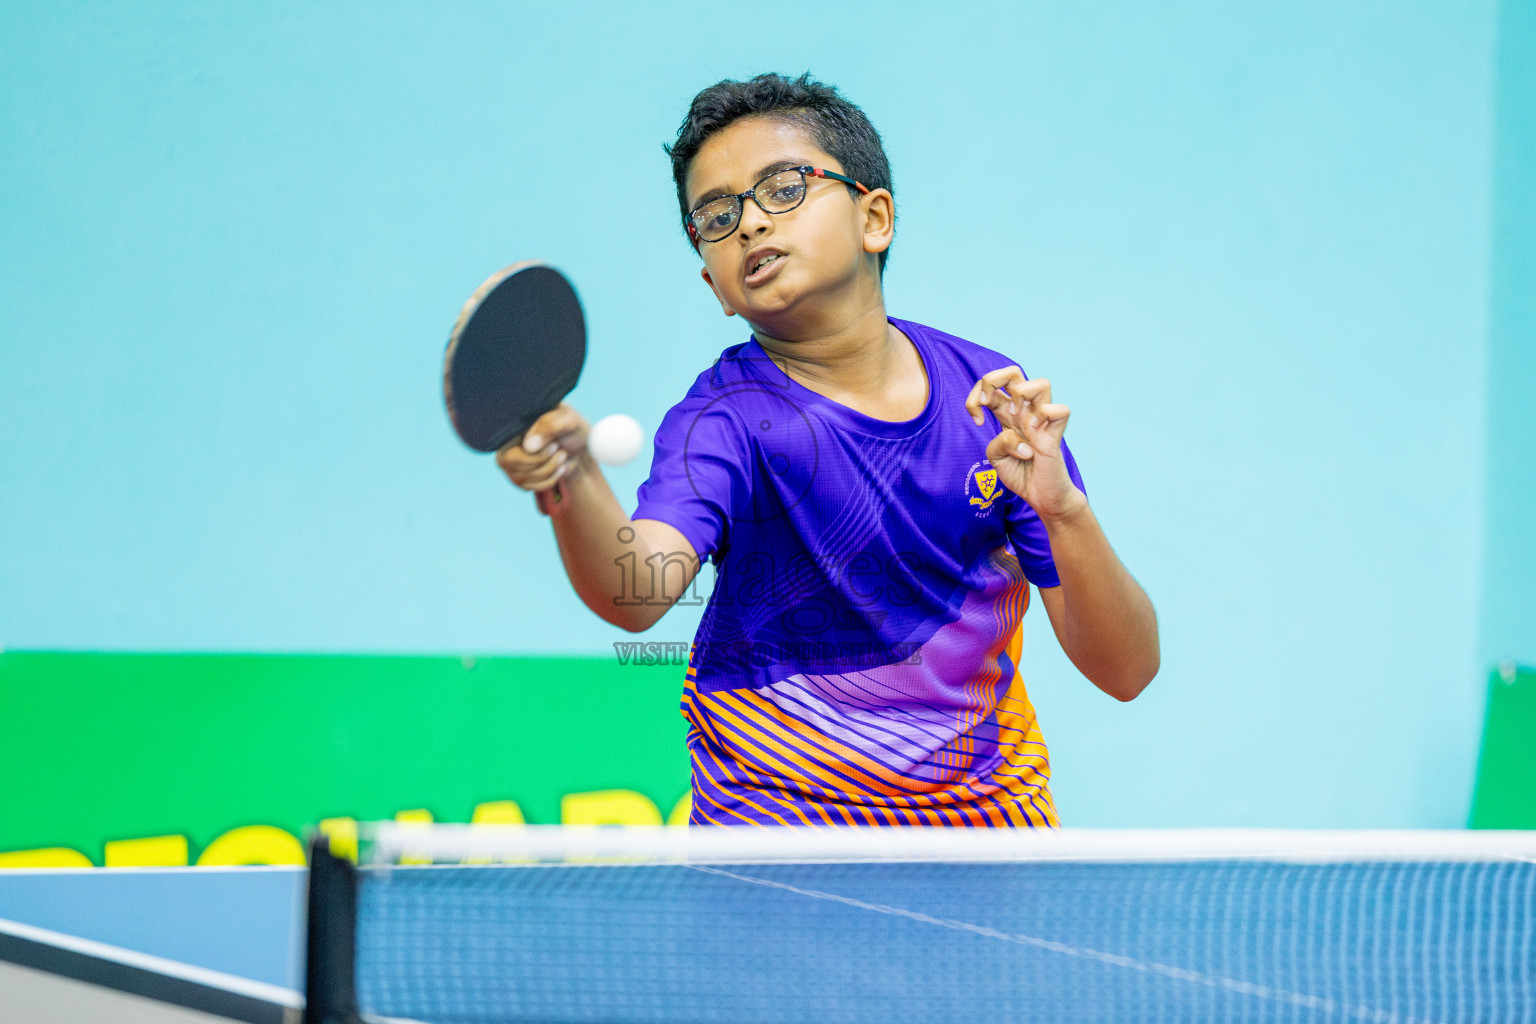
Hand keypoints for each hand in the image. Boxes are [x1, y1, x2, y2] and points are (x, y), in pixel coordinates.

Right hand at [495, 404, 590, 508]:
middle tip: (562, 452)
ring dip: (549, 470)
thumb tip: (527, 447)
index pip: (508, 445)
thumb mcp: (566, 420)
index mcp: (511, 426)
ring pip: (521, 478)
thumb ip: (548, 426)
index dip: (534, 453)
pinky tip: (559, 467)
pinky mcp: (519, 477)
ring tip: (562, 456)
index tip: (556, 445)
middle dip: (543, 462)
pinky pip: (529, 487)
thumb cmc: (570, 428)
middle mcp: (504, 444)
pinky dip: (549, 480)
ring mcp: (509, 462)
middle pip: (511, 464)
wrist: (578, 444)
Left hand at [964, 367, 1085, 522]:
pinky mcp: (1055, 434)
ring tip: (1015, 417)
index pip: (991, 387)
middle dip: (992, 380)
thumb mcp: (996, 458)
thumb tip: (1013, 433)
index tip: (976, 420)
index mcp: (1008, 414)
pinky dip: (1045, 416)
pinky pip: (1060, 409)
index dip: (976, 396)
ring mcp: (1042, 421)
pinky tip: (1035, 434)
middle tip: (988, 405)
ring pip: (1042, 383)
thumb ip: (996, 443)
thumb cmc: (1020, 474)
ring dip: (1021, 395)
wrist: (1041, 497)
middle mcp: (1025, 412)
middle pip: (1013, 372)